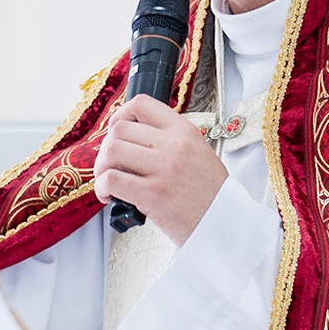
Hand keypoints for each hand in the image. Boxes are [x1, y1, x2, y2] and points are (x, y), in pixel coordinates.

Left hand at [93, 95, 227, 244]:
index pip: (142, 104)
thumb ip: (170, 142)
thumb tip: (133, 140)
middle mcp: (174, 145)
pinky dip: (103, 188)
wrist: (226, 225)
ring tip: (109, 181)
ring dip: (102, 168)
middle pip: (119, 130)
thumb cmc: (211, 195)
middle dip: (106, 148)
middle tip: (111, 165)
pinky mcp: (153, 194)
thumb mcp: (199, 154)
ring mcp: (164, 168)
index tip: (116, 131)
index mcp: (185, 132)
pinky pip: (112, 179)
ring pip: (111, 151)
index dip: (120, 116)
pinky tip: (111, 196)